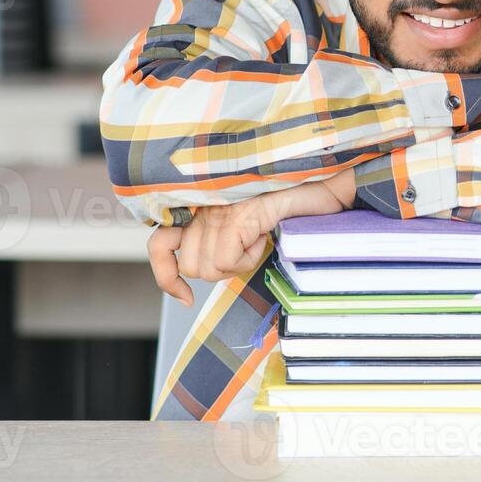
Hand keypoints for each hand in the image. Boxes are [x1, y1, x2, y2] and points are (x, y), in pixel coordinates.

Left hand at [147, 171, 357, 304]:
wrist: (321, 184)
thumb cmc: (291, 205)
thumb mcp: (246, 225)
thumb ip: (218, 238)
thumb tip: (199, 272)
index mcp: (199, 205)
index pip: (159, 245)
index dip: (166, 276)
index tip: (185, 297)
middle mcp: (201, 204)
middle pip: (189, 266)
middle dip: (219, 270)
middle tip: (247, 248)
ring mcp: (216, 208)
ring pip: (205, 268)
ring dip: (235, 266)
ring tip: (255, 239)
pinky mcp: (234, 216)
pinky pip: (226, 261)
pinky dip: (247, 259)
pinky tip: (262, 237)